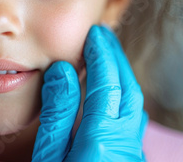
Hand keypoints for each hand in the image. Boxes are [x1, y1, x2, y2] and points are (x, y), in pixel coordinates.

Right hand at [32, 25, 148, 161]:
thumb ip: (57, 113)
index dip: (100, 55)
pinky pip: (133, 120)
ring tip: (106, 56)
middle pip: (128, 90)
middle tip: (103, 35)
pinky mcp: (129, 159)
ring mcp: (131, 152)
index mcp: (100, 138)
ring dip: (122, 75)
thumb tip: (61, 70)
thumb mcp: (47, 153)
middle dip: (116, 59)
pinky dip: (122, 96)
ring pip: (134, 105)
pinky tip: (109, 92)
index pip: (106, 84)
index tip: (94, 34)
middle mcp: (124, 143)